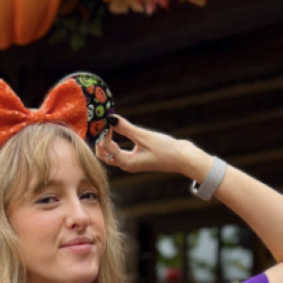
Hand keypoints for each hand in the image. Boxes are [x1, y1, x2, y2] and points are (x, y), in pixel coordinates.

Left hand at [95, 115, 210, 178]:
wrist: (183, 158)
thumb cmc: (166, 150)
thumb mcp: (144, 137)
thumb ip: (126, 128)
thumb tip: (111, 118)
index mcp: (127, 163)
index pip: (107, 148)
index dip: (103, 133)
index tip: (105, 119)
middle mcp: (126, 165)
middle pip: (103, 155)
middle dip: (98, 140)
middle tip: (99, 123)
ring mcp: (131, 162)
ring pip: (110, 153)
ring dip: (105, 140)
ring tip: (105, 125)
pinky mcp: (136, 157)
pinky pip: (119, 150)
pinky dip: (114, 141)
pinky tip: (114, 129)